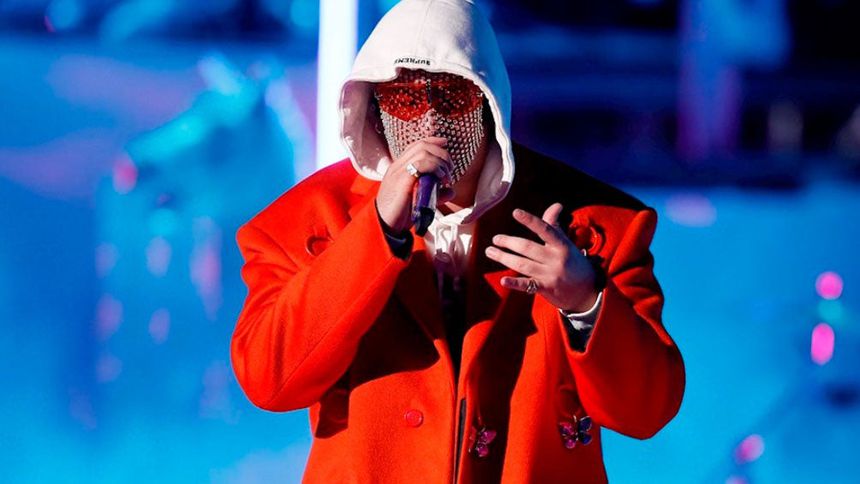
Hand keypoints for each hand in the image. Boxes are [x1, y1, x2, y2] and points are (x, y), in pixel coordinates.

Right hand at [376, 137, 452, 233]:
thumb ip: (434, 193)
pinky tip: (440, 178)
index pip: (416, 145)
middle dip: (441, 153)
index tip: (445, 143)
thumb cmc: (400, 214)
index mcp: (399, 168)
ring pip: (423, 152)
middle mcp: (397, 166)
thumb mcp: (419, 200)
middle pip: (422, 146)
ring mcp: (399, 172)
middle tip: (450, 169)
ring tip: (446, 177)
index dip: (432, 141)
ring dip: (440, 161)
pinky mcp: (402, 181)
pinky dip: (435, 168)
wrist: (384, 226)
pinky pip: (420, 164)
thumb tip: (451, 191)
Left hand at [484, 203, 598, 311]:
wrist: (587, 291)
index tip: (515, 212)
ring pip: (523, 264)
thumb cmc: (573, 263)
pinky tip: (503, 280)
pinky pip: (528, 286)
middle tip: (495, 239)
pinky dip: (515, 283)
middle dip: (509, 242)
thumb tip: (556, 204)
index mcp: (561, 245)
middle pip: (528, 248)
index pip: (545, 229)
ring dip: (504, 257)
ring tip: (490, 251)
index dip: (530, 220)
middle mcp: (556, 259)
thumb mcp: (566, 243)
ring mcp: (551, 275)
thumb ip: (555, 225)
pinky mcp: (547, 289)